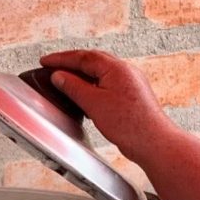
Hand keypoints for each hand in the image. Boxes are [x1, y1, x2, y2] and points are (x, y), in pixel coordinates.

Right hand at [39, 50, 173, 160]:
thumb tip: (59, 76)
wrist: (153, 142)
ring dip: (82, 75)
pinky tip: (86, 96)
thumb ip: (73, 87)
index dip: (61, 59)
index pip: (83, 57)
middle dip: (71, 63)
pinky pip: (108, 84)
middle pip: (92, 61)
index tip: (46, 61)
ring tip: (66, 81)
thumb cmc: (130, 124)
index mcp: (116, 68)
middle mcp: (125, 71)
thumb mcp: (94, 103)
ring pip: (101, 73)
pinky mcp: (131, 96)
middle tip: (53, 67)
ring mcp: (130, 83)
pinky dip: (92, 86)